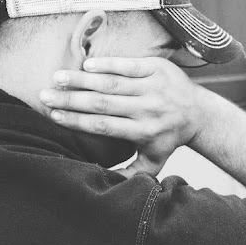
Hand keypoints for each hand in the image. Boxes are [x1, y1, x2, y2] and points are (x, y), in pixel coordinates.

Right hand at [39, 57, 204, 177]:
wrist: (200, 113)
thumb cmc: (169, 138)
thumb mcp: (154, 161)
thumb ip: (130, 173)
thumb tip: (101, 180)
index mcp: (142, 132)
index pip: (103, 125)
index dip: (76, 121)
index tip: (53, 116)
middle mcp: (147, 109)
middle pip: (102, 104)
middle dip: (71, 99)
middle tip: (45, 95)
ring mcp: (153, 87)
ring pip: (112, 83)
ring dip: (82, 80)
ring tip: (58, 77)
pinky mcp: (157, 69)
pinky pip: (129, 65)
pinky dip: (107, 64)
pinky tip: (86, 64)